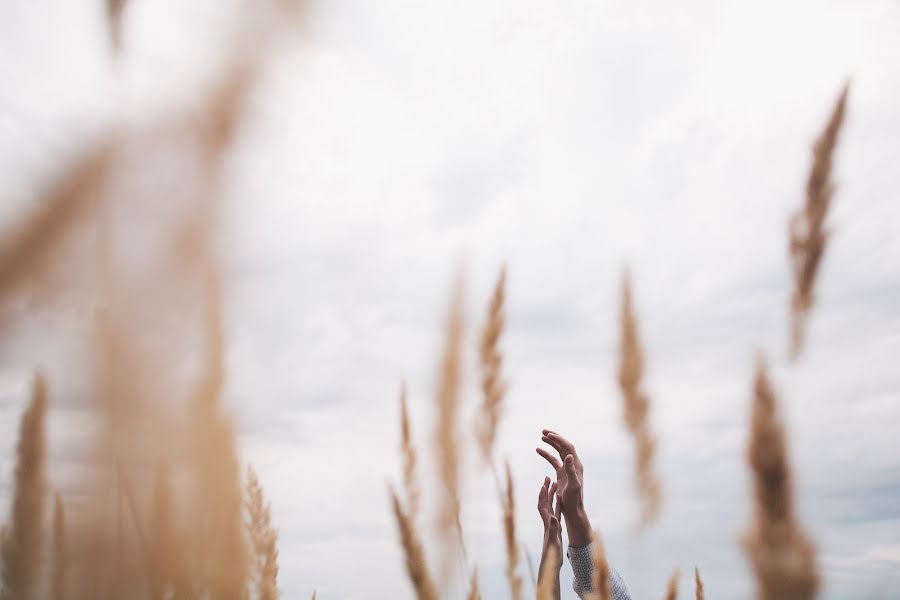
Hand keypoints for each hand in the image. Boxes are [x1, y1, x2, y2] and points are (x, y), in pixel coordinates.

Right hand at [536, 429, 591, 546]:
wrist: (572, 509)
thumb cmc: (573, 499)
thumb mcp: (573, 485)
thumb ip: (570, 470)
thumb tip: (568, 455)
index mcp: (576, 465)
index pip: (568, 447)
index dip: (559, 440)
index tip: (549, 435)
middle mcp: (572, 464)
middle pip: (563, 446)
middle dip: (554, 438)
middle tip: (544, 431)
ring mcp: (566, 468)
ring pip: (558, 452)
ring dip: (550, 444)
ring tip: (541, 437)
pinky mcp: (561, 473)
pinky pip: (553, 460)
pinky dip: (546, 455)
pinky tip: (538, 450)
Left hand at [537, 476, 561, 599]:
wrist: (551, 562)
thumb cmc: (551, 554)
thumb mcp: (553, 541)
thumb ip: (553, 529)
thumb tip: (553, 518)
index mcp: (546, 523)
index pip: (542, 506)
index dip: (542, 496)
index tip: (543, 484)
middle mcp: (547, 521)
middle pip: (545, 502)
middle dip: (545, 490)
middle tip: (548, 477)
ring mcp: (551, 523)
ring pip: (550, 505)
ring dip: (551, 494)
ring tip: (554, 483)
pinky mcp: (555, 527)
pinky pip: (556, 512)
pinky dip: (557, 504)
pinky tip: (560, 499)